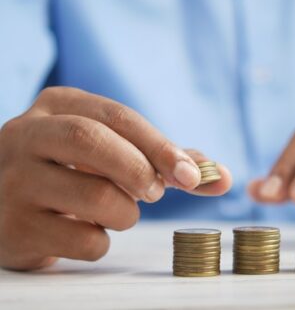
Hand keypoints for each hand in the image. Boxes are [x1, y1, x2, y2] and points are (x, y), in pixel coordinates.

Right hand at [0, 87, 231, 269]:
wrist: (11, 201)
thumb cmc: (76, 169)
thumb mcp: (111, 150)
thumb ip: (166, 160)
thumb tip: (221, 177)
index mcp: (58, 106)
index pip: (118, 116)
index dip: (160, 146)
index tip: (192, 175)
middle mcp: (27, 135)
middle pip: (93, 141)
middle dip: (140, 170)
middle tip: (156, 192)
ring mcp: (14, 181)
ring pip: (95, 197)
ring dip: (125, 212)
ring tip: (116, 210)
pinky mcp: (14, 228)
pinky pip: (82, 240)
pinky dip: (102, 241)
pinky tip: (86, 230)